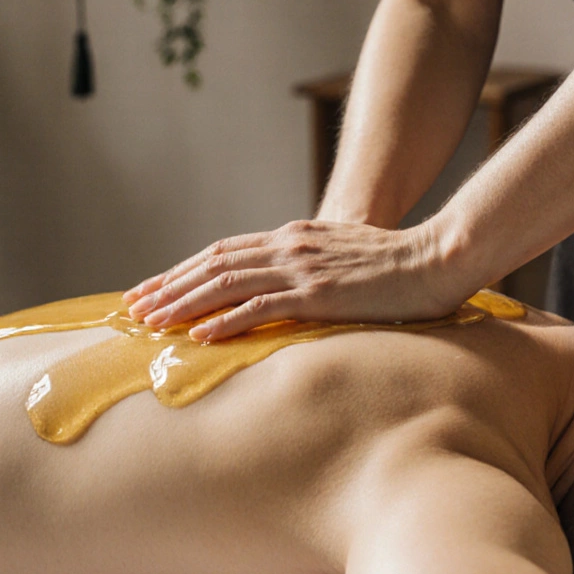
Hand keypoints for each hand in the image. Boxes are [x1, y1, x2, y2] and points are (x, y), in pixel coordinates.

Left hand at [122, 220, 468, 340]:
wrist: (438, 257)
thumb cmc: (397, 265)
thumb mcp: (341, 257)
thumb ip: (308, 267)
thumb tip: (283, 290)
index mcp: (292, 236)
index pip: (223, 252)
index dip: (183, 271)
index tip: (154, 289)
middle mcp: (289, 246)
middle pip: (213, 264)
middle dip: (169, 286)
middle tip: (135, 307)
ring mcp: (302, 268)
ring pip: (227, 283)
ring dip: (184, 304)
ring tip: (153, 323)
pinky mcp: (319, 294)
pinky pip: (261, 307)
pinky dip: (225, 320)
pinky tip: (200, 336)